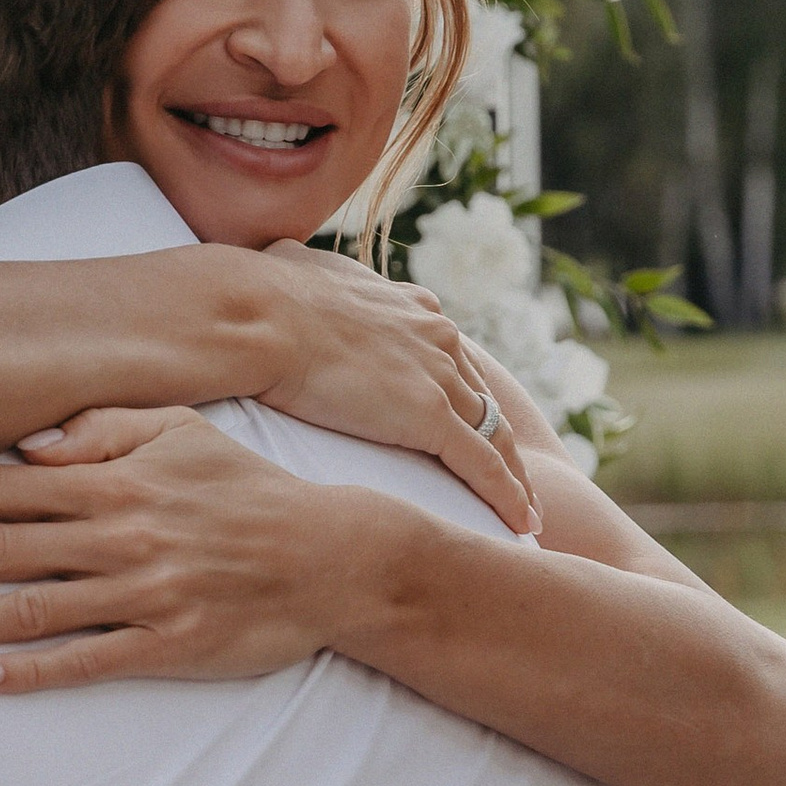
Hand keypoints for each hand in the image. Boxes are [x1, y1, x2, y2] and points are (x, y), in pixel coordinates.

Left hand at [0, 408, 376, 694]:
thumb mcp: (181, 430)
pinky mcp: (167, 644)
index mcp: (113, 478)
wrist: (330, 557)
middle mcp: (118, 532)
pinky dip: (33, 671)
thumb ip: (104, 426)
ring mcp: (141, 591)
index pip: (0, 483)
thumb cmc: (246, 489)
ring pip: (30, 606)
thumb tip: (32, 440)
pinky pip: (88, 660)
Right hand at [245, 242, 535, 533]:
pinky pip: (483, 465)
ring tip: (526, 511)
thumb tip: (275, 261)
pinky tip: (521, 524)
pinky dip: (507, 496)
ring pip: (494, 434)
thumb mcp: (295, 271)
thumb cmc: (260, 296)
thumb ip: (304, 276)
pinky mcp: (430, 415)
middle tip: (513, 476)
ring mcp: (438, 375)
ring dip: (514, 476)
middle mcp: (437, 337)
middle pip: (482, 397)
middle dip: (498, 438)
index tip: (465, 418)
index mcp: (410, 307)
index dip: (460, 391)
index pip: (450, 358)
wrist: (259, 315)